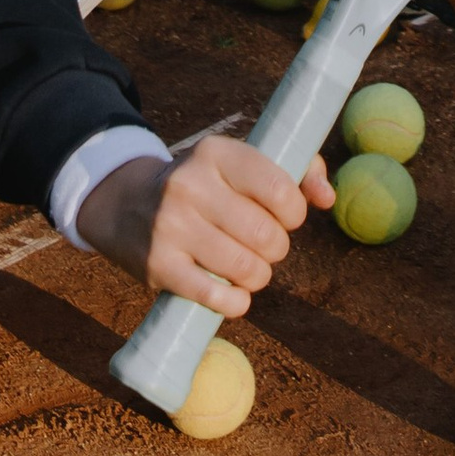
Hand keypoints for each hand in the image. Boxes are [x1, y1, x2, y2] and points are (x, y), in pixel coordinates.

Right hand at [77, 134, 335, 315]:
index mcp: (216, 153)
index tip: (284, 216)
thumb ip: (296, 171)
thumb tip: (329, 197)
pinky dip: (235, 302)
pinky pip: (216, 297)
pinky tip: (233, 294)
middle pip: (267, 235)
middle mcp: (189, 184)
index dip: (294, 212)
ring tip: (248, 267)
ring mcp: (170, 226)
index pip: (280, 188)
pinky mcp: (158, 265)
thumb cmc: (204, 186)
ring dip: (258, 276)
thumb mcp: (240, 164)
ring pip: (246, 269)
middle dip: (276, 248)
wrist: (125, 204)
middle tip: (264, 245)